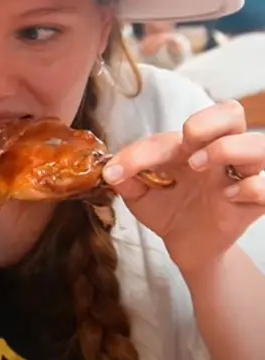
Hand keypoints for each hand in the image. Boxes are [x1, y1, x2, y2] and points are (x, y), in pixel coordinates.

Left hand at [102, 100, 264, 274]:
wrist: (185, 246)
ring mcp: (239, 177)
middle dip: (209, 120)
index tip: (117, 171)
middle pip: (232, 113)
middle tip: (186, 141)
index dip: (145, 149)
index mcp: (191, 145)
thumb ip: (126, 178)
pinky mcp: (252, 206)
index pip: (175, 130)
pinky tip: (227, 196)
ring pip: (259, 144)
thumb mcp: (139, 194)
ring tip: (197, 166)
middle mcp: (219, 154)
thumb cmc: (166, 209)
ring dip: (228, 148)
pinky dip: (251, 187)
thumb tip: (109, 170)